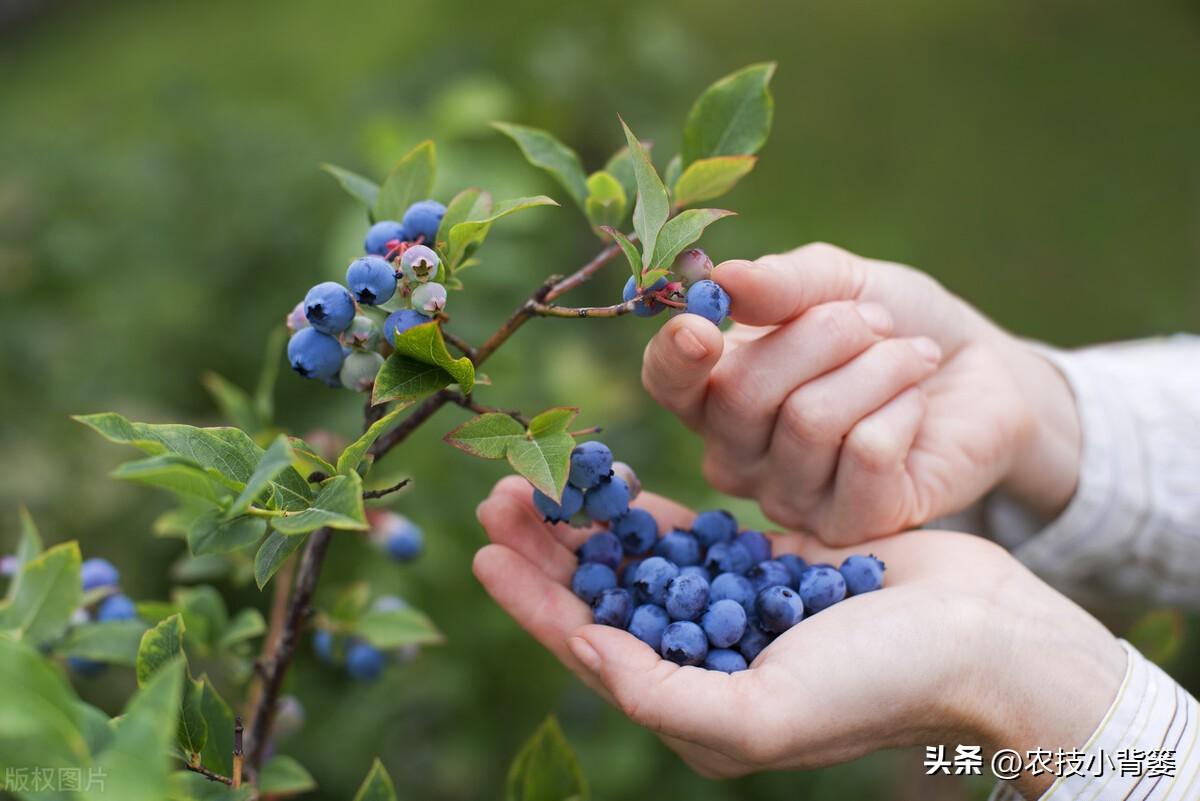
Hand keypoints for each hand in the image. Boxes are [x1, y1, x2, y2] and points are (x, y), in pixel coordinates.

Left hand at [473, 477, 1124, 796]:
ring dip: (587, 523)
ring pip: (636, 562)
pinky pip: (689, 534)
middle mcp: (704, 660)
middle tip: (499, 494)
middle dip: (547, 550)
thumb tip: (585, 650)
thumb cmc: (879, 685)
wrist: (981, 637)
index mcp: (695, 708)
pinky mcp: (764, 565)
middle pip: (603, 598)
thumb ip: (663, 693)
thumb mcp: (762, 712)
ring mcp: (732, 609)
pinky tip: (611, 482)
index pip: (589, 649)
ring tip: (538, 478)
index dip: (531, 602)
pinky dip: (647, 511)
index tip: (483, 551)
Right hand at [642, 243, 1081, 543]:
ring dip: (878, 368)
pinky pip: (866, 455)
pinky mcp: (852, 526)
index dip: (675, 359)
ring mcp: (790, 498)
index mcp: (716, 391)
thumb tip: (724, 280)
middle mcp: (738, 455)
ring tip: (911, 356)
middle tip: (876, 322)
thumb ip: (782, 284)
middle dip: (823, 335)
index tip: (703, 327)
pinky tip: (915, 407)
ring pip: (810, 421)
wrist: (979, 373)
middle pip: (744, 394)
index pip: (667, 383)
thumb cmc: (892, 325)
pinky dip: (903, 409)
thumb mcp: (840, 282)